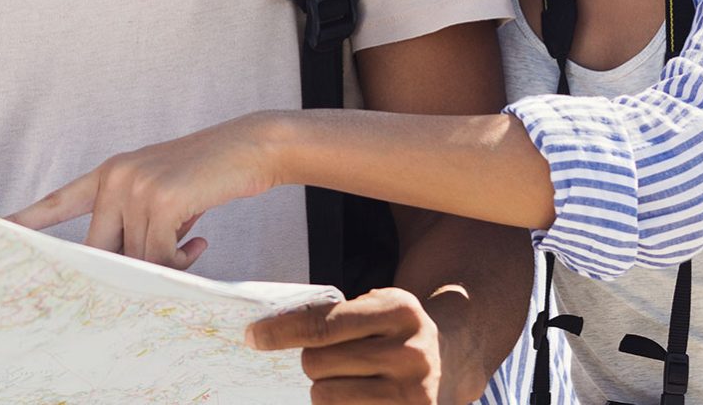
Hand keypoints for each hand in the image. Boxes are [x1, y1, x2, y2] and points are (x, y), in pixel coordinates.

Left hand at [6, 115, 282, 269]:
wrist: (250, 147)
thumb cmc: (206, 177)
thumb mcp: (162, 198)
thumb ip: (136, 226)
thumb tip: (124, 274)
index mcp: (109, 174)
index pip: (59, 200)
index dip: (27, 218)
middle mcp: (113, 178)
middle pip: (98, 249)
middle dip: (126, 270)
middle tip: (158, 269)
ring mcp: (133, 187)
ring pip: (134, 258)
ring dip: (166, 265)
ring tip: (191, 248)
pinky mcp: (160, 199)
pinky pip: (159, 258)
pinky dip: (181, 262)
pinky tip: (200, 241)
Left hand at [247, 289, 446, 404]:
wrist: (449, 360)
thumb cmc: (393, 332)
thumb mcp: (375, 306)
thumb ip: (332, 315)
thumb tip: (267, 332)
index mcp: (399, 311)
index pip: (322, 325)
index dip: (280, 331)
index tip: (252, 336)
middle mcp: (412, 352)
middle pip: (316, 363)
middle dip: (312, 361)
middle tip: (333, 359)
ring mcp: (414, 393)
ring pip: (325, 396)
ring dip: (324, 389)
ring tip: (348, 380)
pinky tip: (356, 396)